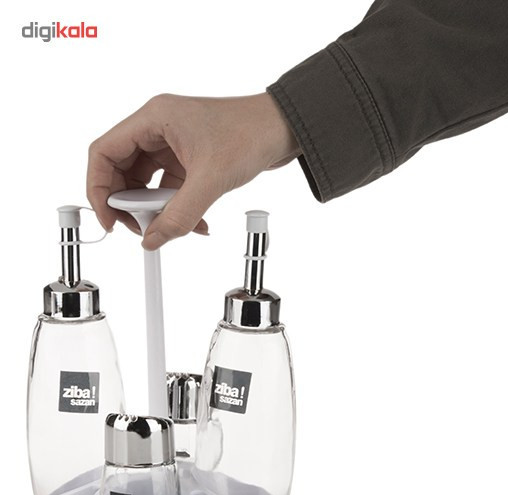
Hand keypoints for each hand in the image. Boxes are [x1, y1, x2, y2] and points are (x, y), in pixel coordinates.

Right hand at [86, 93, 299, 249]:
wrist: (285, 129)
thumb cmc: (252, 134)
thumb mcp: (210, 180)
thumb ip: (179, 214)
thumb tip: (153, 240)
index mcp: (153, 118)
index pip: (104, 152)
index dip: (99, 188)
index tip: (109, 219)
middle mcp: (158, 128)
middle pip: (122, 170)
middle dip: (129, 204)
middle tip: (142, 229)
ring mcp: (174, 143)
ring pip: (146, 181)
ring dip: (156, 209)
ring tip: (170, 227)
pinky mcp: (190, 157)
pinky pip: (169, 186)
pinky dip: (175, 206)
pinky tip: (194, 223)